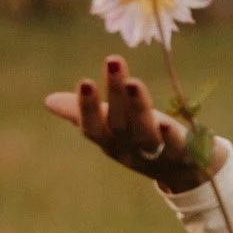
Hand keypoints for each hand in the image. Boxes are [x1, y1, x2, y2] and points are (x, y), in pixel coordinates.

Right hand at [42, 55, 221, 192]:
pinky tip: (166, 122)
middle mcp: (130, 148)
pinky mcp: (183, 152)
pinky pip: (176, 146)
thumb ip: (84, 114)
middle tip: (113, 60)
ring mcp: (156, 153)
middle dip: (115, 93)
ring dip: (139, 108)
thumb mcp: (111, 130)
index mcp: (110, 141)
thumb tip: (48, 101)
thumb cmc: (140, 143)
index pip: (93, 126)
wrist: (184, 172)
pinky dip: (170, 136)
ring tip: (134, 82)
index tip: (84, 81)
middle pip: (120, 122)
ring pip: (145, 132)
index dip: (87, 107)